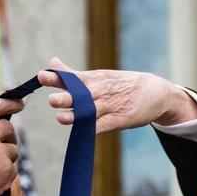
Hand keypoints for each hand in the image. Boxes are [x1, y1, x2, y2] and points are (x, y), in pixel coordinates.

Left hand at [39, 57, 196, 133]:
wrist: (155, 92)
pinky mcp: (119, 119)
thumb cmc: (122, 84)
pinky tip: (82, 132)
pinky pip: (103, 125)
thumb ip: (72, 74)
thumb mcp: (99, 76)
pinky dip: (92, 129)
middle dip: (66, 97)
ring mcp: (110, 106)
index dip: (57, 78)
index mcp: (94, 79)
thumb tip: (51, 63)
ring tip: (62, 117)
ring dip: (76, 114)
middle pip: (80, 94)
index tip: (42, 76)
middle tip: (53, 99)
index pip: (72, 77)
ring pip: (90, 111)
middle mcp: (100, 91)